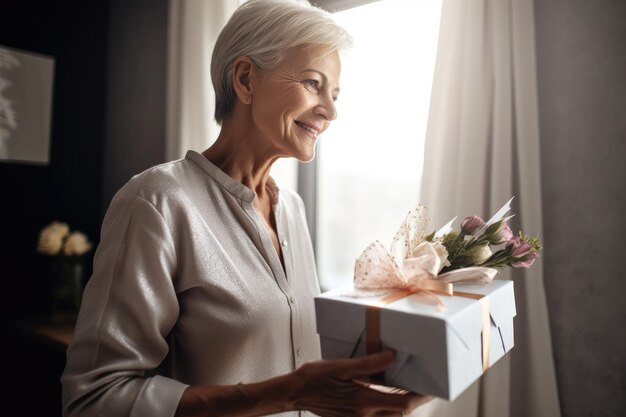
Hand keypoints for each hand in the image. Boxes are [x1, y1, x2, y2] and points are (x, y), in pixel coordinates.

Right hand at [284, 351, 431, 416]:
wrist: (294, 393)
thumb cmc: (314, 377)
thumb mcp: (340, 366)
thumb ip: (368, 364)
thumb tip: (391, 357)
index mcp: (364, 401)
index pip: (403, 404)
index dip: (420, 397)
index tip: (430, 387)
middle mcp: (364, 415)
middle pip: (401, 414)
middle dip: (415, 402)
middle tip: (424, 388)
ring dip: (402, 407)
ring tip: (409, 390)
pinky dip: (388, 409)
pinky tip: (387, 395)